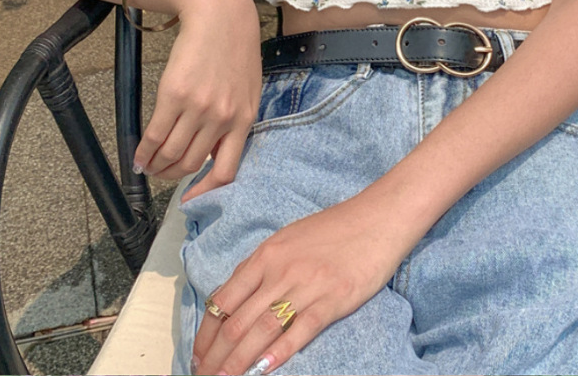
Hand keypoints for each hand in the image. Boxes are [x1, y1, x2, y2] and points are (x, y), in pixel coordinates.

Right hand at [133, 0, 261, 200]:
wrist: (220, 14)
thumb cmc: (235, 50)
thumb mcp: (248, 89)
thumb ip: (236, 120)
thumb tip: (215, 151)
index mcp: (244, 120)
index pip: (226, 171)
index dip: (205, 192)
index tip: (190, 200)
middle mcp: (222, 119)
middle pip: (190, 164)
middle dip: (172, 176)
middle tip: (161, 174)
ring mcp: (198, 108)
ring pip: (170, 153)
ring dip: (155, 166)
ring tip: (149, 166)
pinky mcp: (174, 95)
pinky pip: (154, 136)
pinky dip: (143, 152)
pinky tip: (139, 156)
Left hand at [192, 193, 408, 375]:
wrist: (377, 218)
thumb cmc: (334, 228)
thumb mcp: (289, 239)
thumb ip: (263, 267)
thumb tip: (237, 299)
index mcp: (266, 254)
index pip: (223, 299)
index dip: (206, 333)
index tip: (199, 354)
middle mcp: (280, 270)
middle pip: (236, 320)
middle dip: (216, 355)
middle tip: (205, 375)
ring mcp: (306, 285)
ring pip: (261, 330)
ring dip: (238, 362)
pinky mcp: (332, 299)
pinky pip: (300, 330)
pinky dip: (278, 353)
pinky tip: (263, 369)